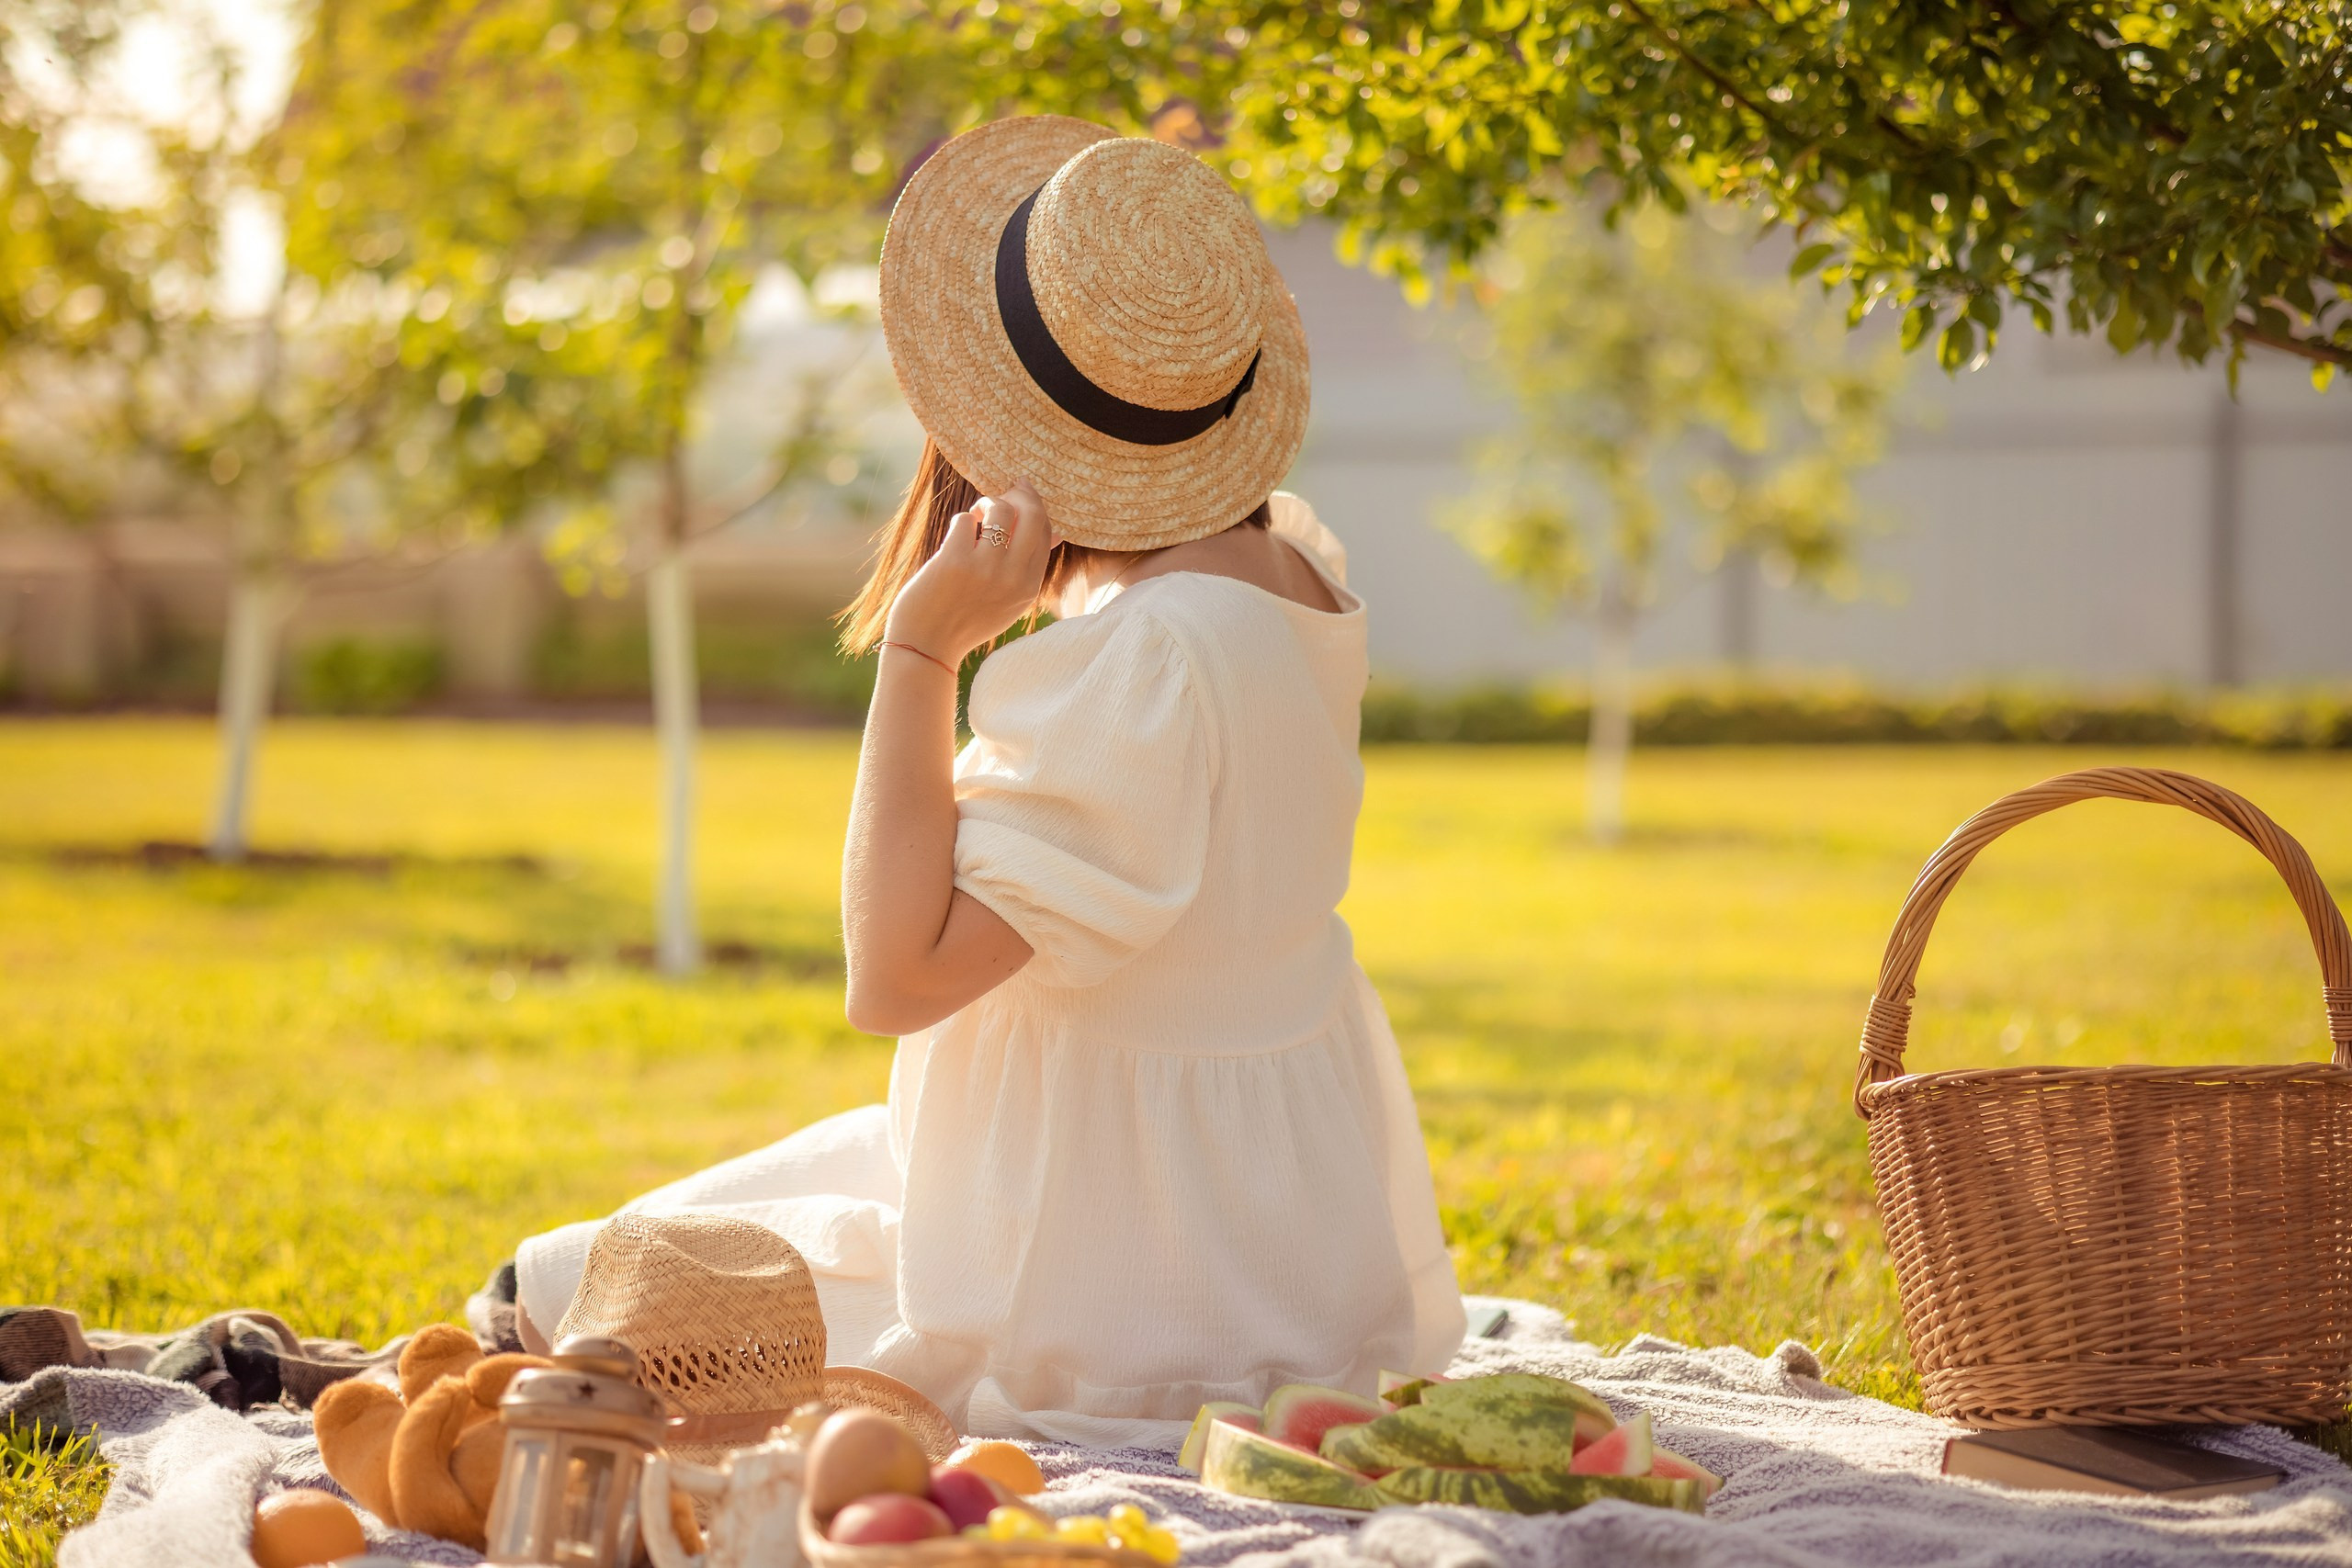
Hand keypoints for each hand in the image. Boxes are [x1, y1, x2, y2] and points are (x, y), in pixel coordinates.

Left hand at [884, 481, 1055, 664]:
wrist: (927, 647)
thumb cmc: (965, 620)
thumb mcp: (1009, 601)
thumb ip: (1030, 568)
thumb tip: (1057, 533)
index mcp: (1028, 587)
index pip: (1045, 531)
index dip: (1034, 506)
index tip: (1020, 494)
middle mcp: (1012, 578)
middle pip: (1031, 513)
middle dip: (1017, 494)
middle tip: (1001, 495)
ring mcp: (984, 569)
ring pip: (999, 509)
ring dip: (985, 504)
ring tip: (975, 517)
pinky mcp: (954, 561)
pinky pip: (965, 519)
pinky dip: (961, 522)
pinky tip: (955, 540)